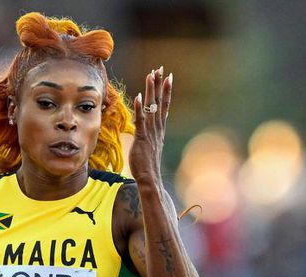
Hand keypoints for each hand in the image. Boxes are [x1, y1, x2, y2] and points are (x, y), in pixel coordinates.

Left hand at [129, 66, 171, 183]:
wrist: (150, 178)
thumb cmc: (147, 164)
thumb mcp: (149, 145)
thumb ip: (148, 134)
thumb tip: (144, 126)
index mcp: (159, 129)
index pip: (164, 106)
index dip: (166, 91)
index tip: (168, 77)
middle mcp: (157, 128)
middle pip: (160, 102)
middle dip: (160, 85)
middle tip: (161, 69)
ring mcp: (150, 132)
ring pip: (151, 107)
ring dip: (151, 91)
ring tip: (151, 75)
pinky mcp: (142, 138)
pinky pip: (141, 120)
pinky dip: (140, 108)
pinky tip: (138, 96)